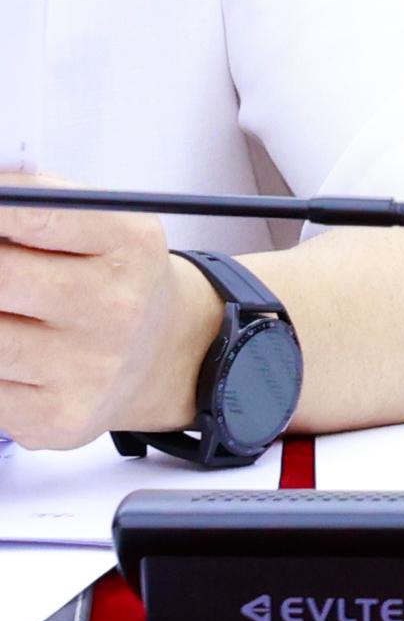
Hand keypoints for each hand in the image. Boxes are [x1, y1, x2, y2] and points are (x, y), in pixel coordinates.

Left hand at [0, 207, 218, 447]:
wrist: (169, 355)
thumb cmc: (115, 281)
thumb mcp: (103, 225)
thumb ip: (36, 202)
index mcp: (129, 245)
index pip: (38, 214)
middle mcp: (115, 308)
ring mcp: (86, 369)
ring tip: (7, 310)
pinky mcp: (56, 418)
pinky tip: (11, 352)